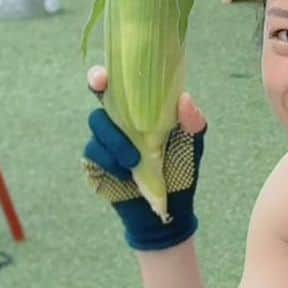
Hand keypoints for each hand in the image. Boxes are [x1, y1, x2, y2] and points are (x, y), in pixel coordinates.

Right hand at [81, 66, 207, 251]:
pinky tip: (126, 173)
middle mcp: (117, 123)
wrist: (171, 209)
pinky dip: (110, 161)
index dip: (101, 78)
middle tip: (125, 129)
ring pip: (97, 131)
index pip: (114, 87)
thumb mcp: (192, 144)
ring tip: (134, 162)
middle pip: (99, 108)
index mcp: (137, 110)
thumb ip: (192, 122)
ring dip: (116, 144)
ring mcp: (104, 143)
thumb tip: (185, 99)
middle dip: (109, 119)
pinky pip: (94, 153)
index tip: (102, 78)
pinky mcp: (95, 163)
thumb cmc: (181, 170)